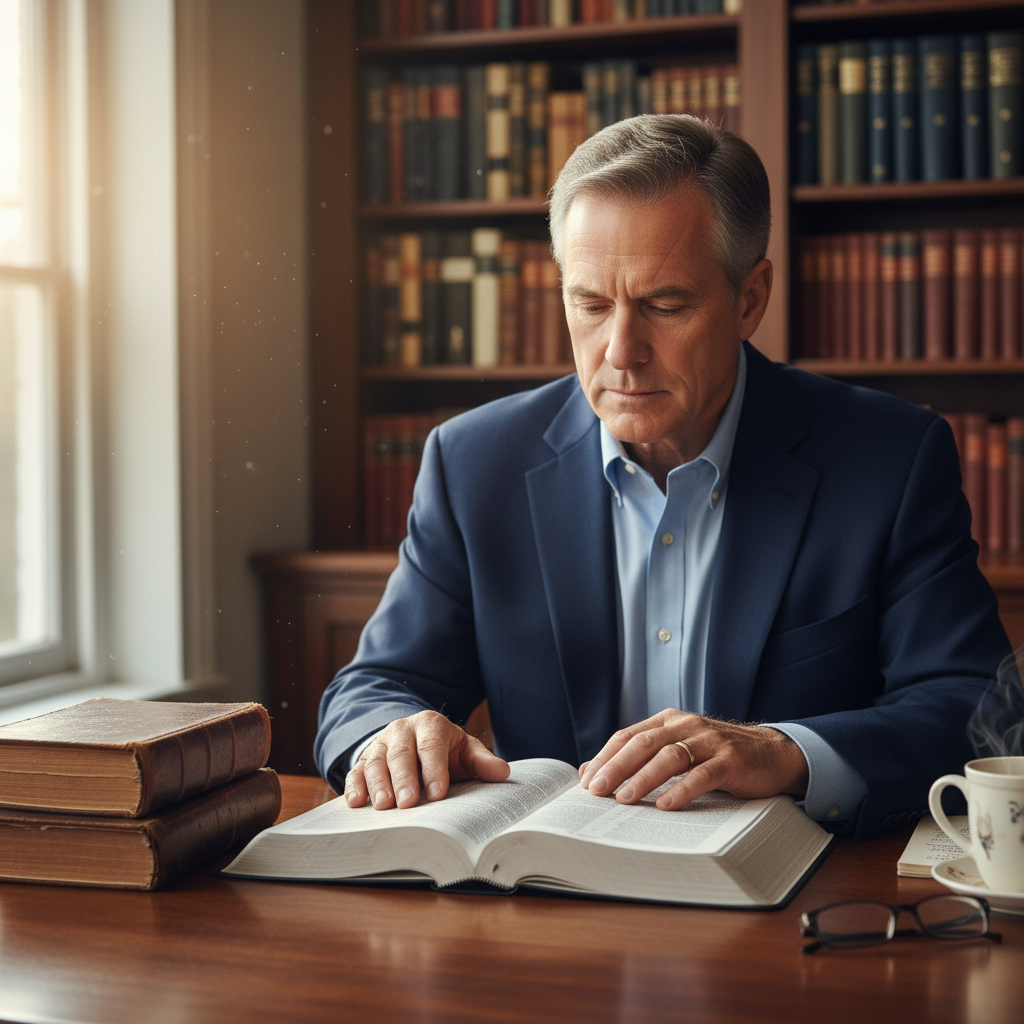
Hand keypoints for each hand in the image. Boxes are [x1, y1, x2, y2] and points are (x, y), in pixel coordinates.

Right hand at [345, 710, 509, 808]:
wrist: (417, 738)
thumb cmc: (446, 749)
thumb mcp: (465, 750)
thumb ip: (482, 761)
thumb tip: (503, 772)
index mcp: (430, 725)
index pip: (431, 746)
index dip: (434, 769)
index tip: (438, 793)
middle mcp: (402, 730)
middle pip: (401, 753)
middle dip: (404, 778)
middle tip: (408, 803)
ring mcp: (381, 744)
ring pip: (376, 761)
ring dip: (378, 783)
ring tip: (383, 805)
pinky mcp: (365, 758)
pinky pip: (357, 771)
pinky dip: (354, 785)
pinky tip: (356, 802)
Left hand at [578, 710, 808, 810]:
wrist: (772, 754)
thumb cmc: (717, 757)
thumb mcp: (678, 751)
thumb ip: (640, 758)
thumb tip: (591, 772)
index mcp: (668, 721)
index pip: (628, 736)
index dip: (606, 757)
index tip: (586, 781)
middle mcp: (686, 726)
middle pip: (643, 744)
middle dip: (616, 767)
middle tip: (597, 790)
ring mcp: (709, 741)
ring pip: (670, 757)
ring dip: (644, 779)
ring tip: (624, 799)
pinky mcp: (731, 761)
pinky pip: (702, 775)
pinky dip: (682, 790)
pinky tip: (666, 805)